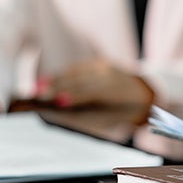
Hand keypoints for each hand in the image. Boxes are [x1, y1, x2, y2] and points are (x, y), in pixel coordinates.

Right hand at [37, 58, 153, 108]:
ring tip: (38, 88)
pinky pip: (78, 68)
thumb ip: (86, 116)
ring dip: (56, 79)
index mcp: (116, 92)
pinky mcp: (100, 62)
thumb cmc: (123, 113)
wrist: (145, 92)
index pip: (91, 92)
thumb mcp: (109, 120)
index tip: (56, 101)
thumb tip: (58, 112)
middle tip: (38, 94)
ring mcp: (105, 66)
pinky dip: (63, 75)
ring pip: (77, 72)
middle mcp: (110, 74)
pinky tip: (49, 81)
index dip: (73, 95)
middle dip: (58, 87)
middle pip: (80, 80)